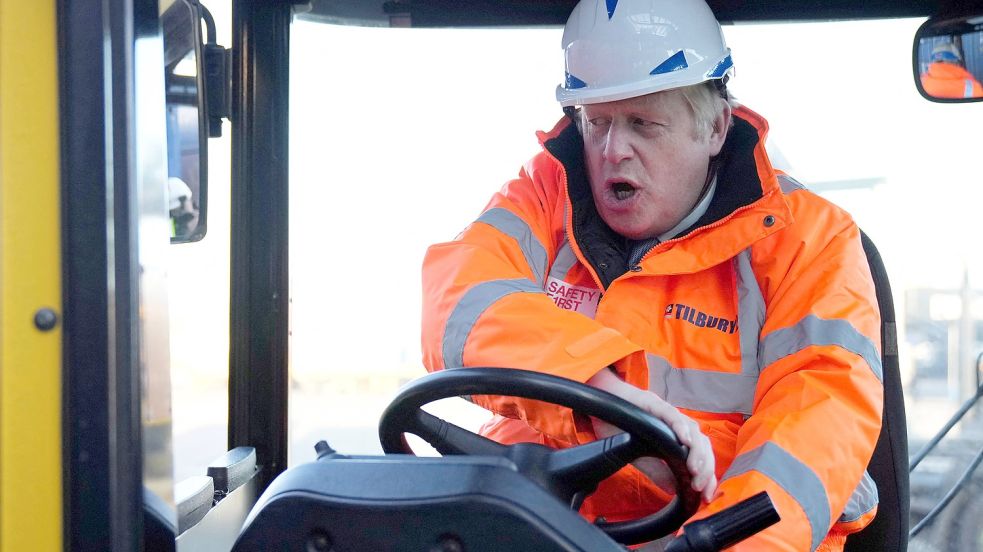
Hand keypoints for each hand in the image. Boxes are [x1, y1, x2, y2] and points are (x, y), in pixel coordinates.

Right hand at [586, 368, 716, 502]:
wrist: (597, 404)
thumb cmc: (618, 427)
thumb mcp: (638, 456)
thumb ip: (656, 470)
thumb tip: (673, 489)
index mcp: (674, 435)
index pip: (699, 454)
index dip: (707, 473)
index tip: (706, 495)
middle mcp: (674, 423)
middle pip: (701, 443)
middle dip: (706, 467)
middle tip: (699, 487)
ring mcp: (665, 412)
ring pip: (691, 429)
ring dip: (697, 451)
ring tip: (695, 470)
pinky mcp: (652, 403)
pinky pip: (670, 414)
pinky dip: (680, 427)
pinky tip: (685, 441)